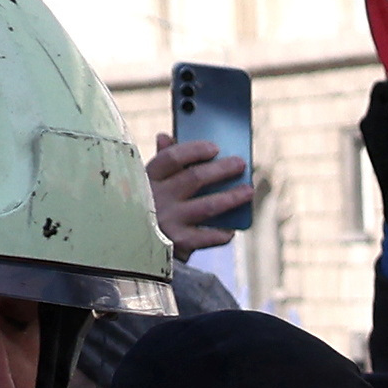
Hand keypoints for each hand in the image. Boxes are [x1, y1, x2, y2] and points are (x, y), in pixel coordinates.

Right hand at [146, 136, 260, 261]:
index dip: (194, 150)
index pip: (171, 158)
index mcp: (148, 179)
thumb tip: (164, 136)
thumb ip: (162, 163)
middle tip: (240, 163)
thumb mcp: (149, 186)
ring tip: (248, 191)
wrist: (139, 251)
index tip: (215, 147)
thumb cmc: (150, 210)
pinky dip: (223, 232)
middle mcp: (157, 198)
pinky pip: (209, 236)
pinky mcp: (179, 243)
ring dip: (231, 197)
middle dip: (221, 169)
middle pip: (194, 178)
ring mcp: (168, 221)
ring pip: (207, 206)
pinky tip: (232, 228)